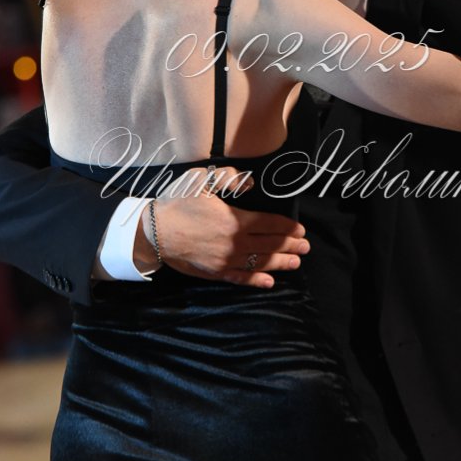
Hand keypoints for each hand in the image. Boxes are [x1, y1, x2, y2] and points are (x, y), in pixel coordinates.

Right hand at [137, 184, 309, 288]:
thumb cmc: (178, 203)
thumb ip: (228, 178)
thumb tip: (250, 183)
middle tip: (305, 248)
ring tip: (295, 263)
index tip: (300, 230)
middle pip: (269, 245)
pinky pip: (241, 278)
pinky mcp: (215, 272)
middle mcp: (235, 243)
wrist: (154, 231)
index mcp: (235, 220)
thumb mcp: (201, 181)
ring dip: (280, 263)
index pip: (270, 224)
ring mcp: (226, 260)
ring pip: (260, 263)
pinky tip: (269, 282)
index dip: (287, 228)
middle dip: (290, 246)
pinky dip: (257, 281)